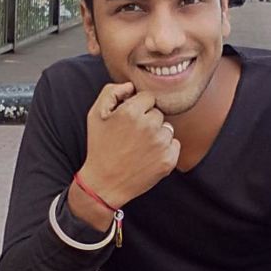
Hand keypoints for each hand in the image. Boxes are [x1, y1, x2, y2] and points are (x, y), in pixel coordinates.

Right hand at [78, 82, 180, 208]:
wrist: (105, 184)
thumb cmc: (99, 147)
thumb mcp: (96, 114)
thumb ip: (111, 92)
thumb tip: (131, 86)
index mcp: (132, 112)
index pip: (148, 97)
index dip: (137, 108)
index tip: (129, 120)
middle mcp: (149, 126)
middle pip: (158, 113)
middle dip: (147, 121)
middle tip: (132, 137)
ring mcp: (161, 144)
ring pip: (167, 129)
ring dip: (157, 135)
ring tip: (139, 148)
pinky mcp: (169, 160)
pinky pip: (174, 144)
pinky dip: (165, 149)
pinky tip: (148, 156)